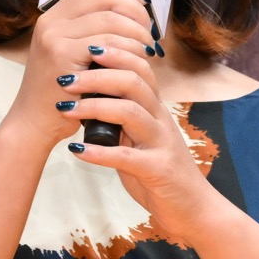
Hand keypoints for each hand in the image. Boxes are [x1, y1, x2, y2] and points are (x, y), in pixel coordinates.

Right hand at [2, 0, 154, 149]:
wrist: (34, 123)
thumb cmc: (62, 93)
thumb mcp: (75, 56)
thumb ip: (95, 33)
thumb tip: (137, 13)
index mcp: (55, 15)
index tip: (144, 2)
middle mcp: (51, 20)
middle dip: (137, 11)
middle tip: (150, 32)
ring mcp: (54, 35)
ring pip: (111, 19)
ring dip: (138, 33)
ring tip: (147, 50)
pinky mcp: (60, 54)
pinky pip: (107, 43)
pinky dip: (129, 50)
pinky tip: (138, 61)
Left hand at [55, 46, 223, 243]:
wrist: (193, 208)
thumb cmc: (161, 172)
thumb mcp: (142, 138)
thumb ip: (122, 119)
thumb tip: (88, 100)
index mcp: (155, 109)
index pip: (139, 67)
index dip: (114, 54)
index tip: (84, 50)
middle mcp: (160, 120)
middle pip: (133, 81)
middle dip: (96, 76)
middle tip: (65, 81)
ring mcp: (160, 144)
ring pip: (130, 112)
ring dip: (93, 107)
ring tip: (66, 109)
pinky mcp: (157, 170)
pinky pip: (125, 157)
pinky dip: (98, 153)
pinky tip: (76, 151)